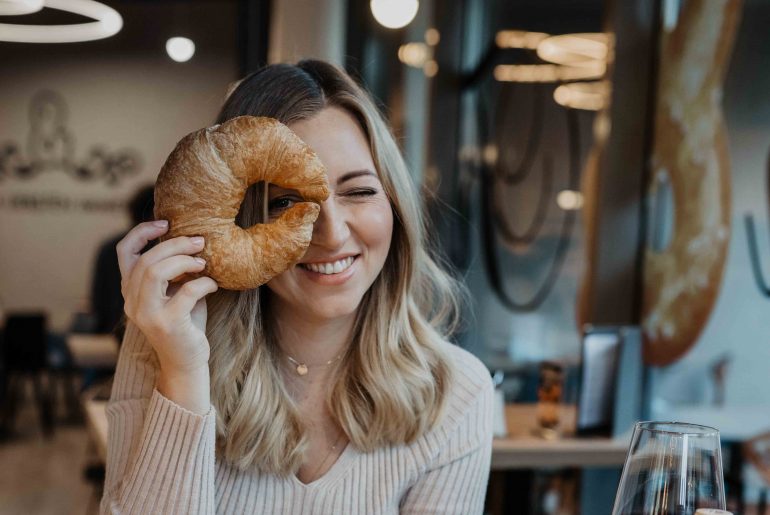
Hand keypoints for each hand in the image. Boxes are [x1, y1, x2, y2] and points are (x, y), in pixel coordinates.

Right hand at [117, 220, 218, 373]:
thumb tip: (192, 241)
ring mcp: (147, 314)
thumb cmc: (185, 323)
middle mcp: (132, 302)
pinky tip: (213, 285)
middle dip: (174, 244)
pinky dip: (203, 283)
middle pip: (146, 259)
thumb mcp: (175, 293)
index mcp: (131, 290)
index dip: (141, 232)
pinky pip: (185, 292)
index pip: (124, 253)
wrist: (187, 362)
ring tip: (203, 262)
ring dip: (183, 260)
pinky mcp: (167, 324)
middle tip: (199, 241)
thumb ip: (174, 271)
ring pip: (155, 272)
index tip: (165, 223)